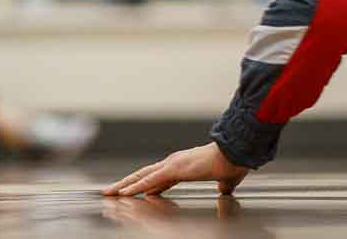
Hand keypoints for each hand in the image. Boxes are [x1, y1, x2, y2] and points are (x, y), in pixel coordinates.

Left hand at [104, 141, 250, 196]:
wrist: (236, 154)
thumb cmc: (232, 163)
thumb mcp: (225, 180)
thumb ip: (222, 186)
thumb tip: (224, 191)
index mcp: (184, 165)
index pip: (159, 177)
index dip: (146, 185)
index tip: (136, 192)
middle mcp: (175, 162)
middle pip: (145, 174)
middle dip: (127, 183)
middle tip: (111, 190)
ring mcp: (172, 164)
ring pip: (142, 176)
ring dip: (125, 185)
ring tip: (110, 192)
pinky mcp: (174, 169)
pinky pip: (150, 180)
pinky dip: (136, 187)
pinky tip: (124, 193)